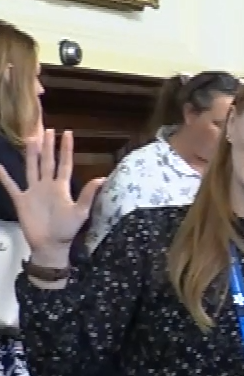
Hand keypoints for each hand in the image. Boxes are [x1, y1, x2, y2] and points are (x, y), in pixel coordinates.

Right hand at [0, 130, 100, 266]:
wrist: (50, 245)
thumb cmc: (66, 230)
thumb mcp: (80, 212)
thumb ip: (88, 195)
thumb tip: (102, 178)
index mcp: (61, 187)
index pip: (64, 163)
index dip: (66, 149)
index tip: (67, 133)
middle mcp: (47, 186)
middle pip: (47, 161)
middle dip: (48, 146)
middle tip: (47, 129)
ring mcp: (33, 191)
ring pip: (31, 168)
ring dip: (30, 154)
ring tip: (30, 139)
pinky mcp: (21, 200)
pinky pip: (10, 185)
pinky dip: (4, 176)